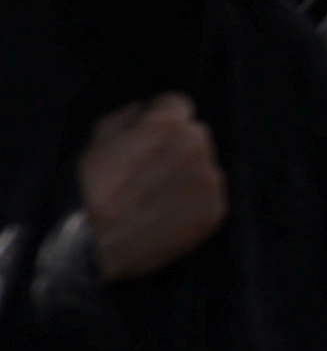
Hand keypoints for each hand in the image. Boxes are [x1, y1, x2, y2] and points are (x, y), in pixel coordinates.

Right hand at [74, 97, 226, 279]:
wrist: (91, 246)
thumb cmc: (87, 190)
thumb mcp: (96, 140)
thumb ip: (128, 116)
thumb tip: (146, 109)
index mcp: (168, 125)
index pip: (177, 104)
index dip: (160, 118)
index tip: (150, 135)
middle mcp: (196, 147)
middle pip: (195, 136)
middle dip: (176, 146)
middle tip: (149, 171)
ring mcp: (209, 181)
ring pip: (204, 168)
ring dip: (186, 175)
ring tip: (154, 197)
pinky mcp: (214, 212)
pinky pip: (208, 198)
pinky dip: (192, 203)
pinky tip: (165, 214)